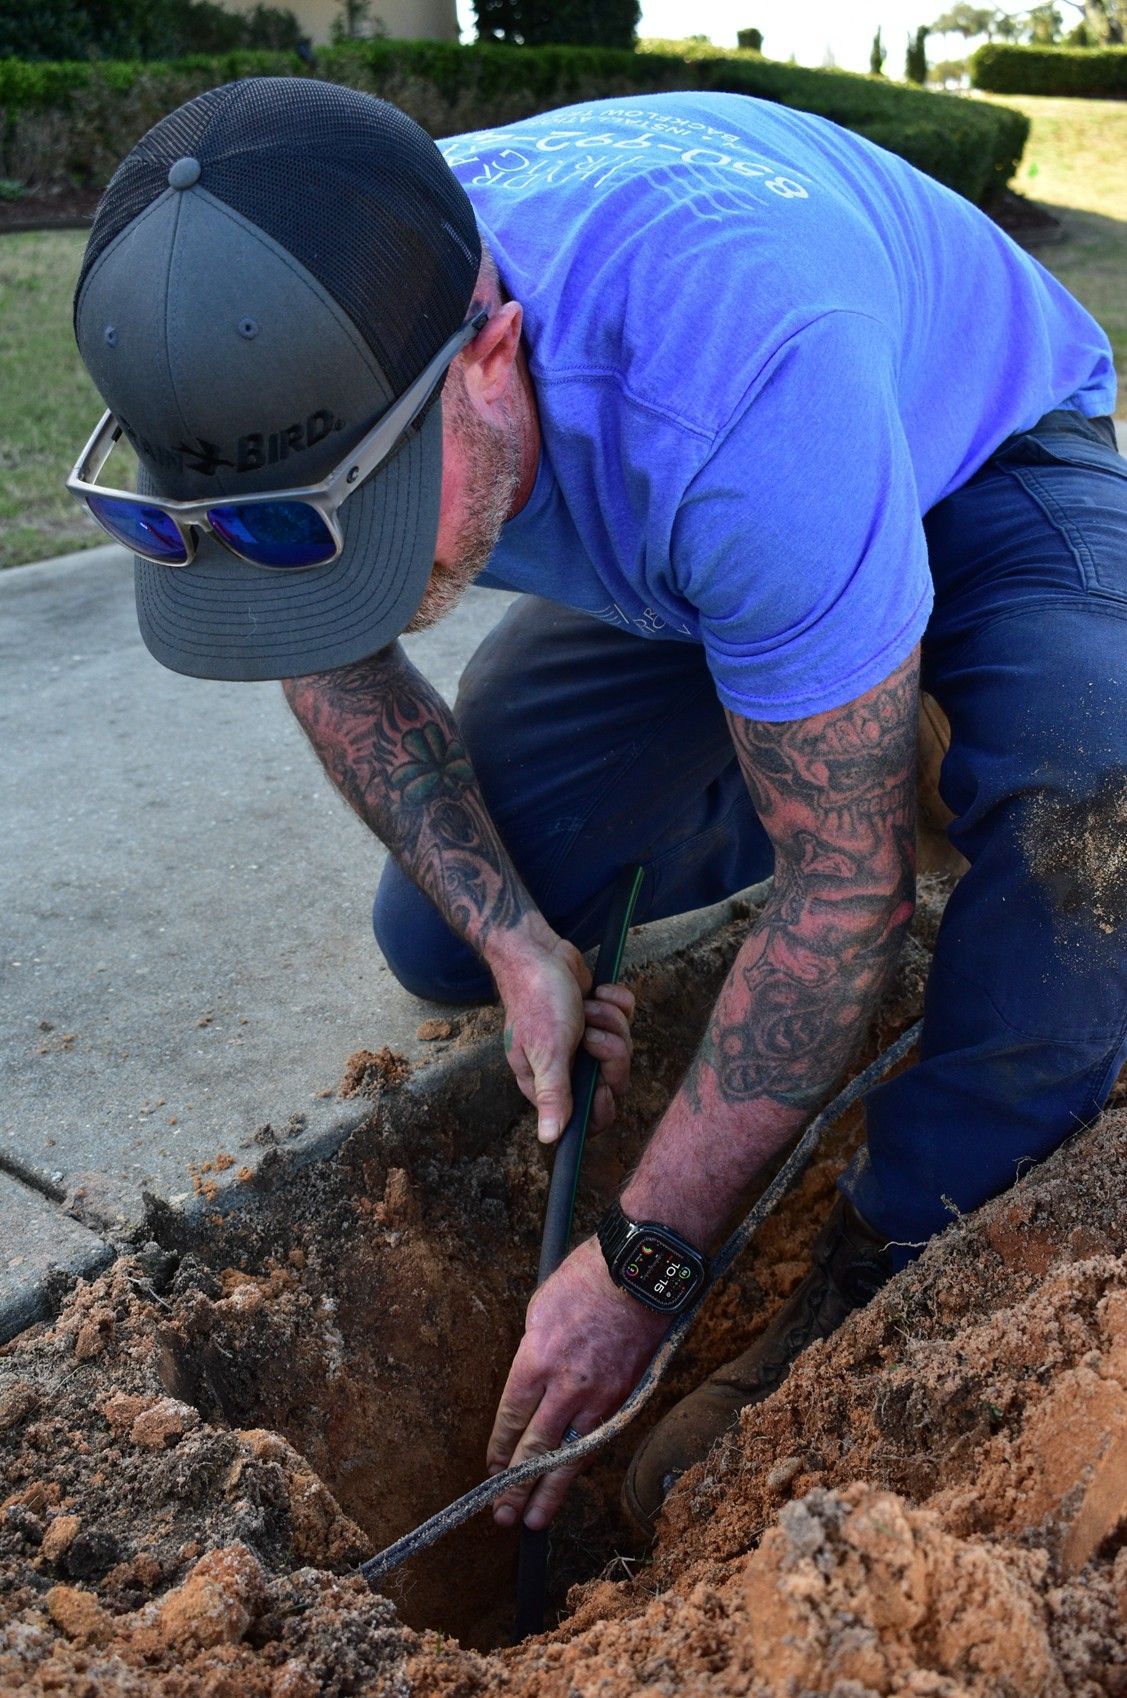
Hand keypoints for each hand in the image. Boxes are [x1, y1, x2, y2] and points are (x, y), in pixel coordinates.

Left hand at [487, 1236, 667, 1529]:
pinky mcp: (625, 1398)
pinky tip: (571, 1481)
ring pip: (571, 1455)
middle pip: (537, 1447)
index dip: (501, 1450)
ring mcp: (600, 1395)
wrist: (640, 1272)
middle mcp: (566, 1385)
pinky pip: (598, 1439)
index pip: (512, 1418)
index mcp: (536, 1359)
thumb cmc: (586, 1279)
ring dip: (550, 1491)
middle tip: (503, 1517)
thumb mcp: (540, 1308)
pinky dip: (582, 1464)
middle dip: (517, 1486)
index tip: (492, 1472)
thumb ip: (533, 1353)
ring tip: (534, 1520)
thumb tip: (530, 1382)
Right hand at [492, 932, 633, 1143]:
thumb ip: (552, 1094)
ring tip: (587, 1007)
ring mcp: (587, 1041)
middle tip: (591, 1035)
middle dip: (610, 1053)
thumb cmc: (537, 999)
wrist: (538, 951)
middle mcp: (570, 1066)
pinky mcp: (600, 1016)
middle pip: (615, 1081)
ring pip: (625, 1047)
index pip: (587, 1118)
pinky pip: (628, 1018)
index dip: (602, 1104)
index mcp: (551, 1082)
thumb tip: (548, 1140)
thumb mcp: (546, 1049)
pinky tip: (595, 993)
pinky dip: (616, 1001)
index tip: (600, 1083)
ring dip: (611, 1021)